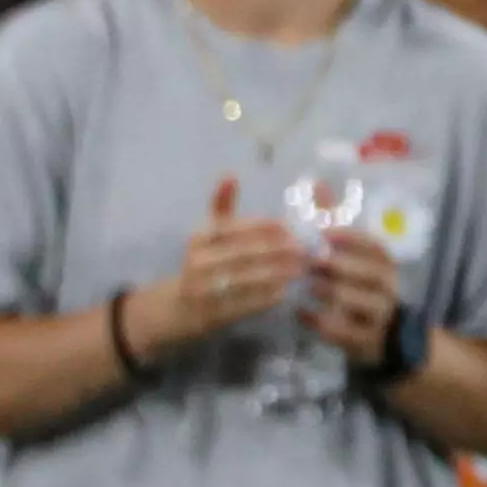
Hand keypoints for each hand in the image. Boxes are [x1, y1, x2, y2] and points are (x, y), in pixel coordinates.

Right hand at [139, 179, 311, 353]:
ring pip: (245, 279)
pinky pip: (242, 304)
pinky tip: (284, 291)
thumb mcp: (211, 232)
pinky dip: (265, 297)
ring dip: (276, 273)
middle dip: (277, 250)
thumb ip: (222, 205)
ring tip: (300, 269)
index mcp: (199, 238)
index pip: (235, 228)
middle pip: (243, 254)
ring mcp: (201, 289)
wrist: (181, 306)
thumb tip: (229, 174)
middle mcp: (197, 261)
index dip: (264, 227)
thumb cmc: (206, 261)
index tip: (291, 227)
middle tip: (305, 249)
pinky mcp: (210, 312)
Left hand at [300, 226, 404, 367]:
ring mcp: (379, 316)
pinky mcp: (365, 340)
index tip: (327, 233)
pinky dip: (321, 322)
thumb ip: (332, 221)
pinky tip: (301, 313)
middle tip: (311, 262)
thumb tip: (317, 184)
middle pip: (372, 274)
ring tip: (310, 287)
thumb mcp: (349, 254)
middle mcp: (386, 288)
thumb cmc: (356, 286)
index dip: (354, 239)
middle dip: (342, 266)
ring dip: (334, 292)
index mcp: (384, 265)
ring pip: (361, 303)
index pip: (377, 248)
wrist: (381, 335)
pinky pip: (344, 331)